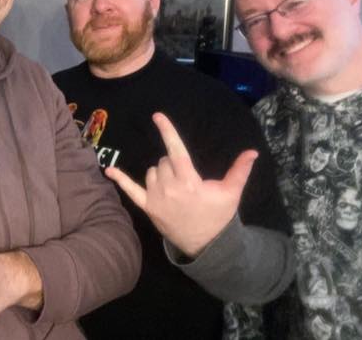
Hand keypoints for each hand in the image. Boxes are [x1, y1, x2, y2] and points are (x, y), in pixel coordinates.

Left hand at [105, 112, 256, 257]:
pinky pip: (131, 191)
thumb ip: (240, 170)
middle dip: (174, 164)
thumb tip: (253, 151)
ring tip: (176, 187)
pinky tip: (108, 170)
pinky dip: (120, 180)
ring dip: (160, 173)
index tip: (157, 116)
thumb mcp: (231, 192)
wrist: (207, 245)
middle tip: (187, 179)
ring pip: (152, 171)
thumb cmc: (219, 215)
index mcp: (189, 181)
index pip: (176, 150)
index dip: (167, 131)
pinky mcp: (148, 208)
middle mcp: (169, 188)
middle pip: (164, 161)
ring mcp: (156, 198)